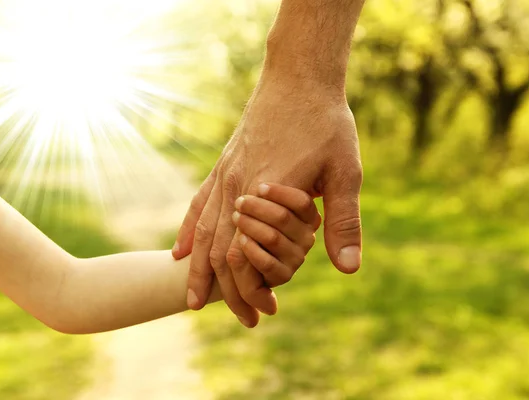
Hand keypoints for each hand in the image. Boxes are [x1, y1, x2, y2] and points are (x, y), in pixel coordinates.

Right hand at [173, 74, 362, 327]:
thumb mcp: (346, 171)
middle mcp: (237, 188)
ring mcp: (225, 176)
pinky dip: (188, 232)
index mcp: (267, 195)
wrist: (299, 78)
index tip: (263, 313)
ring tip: (192, 299)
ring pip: (202, 232)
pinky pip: (197, 205)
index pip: (246, 256)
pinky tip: (180, 252)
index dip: (252, 289)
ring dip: (198, 270)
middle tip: (235, 318)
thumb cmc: (325, 123)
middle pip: (219, 251)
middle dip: (225, 290)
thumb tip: (348, 267)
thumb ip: (344, 220)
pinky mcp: (223, 165)